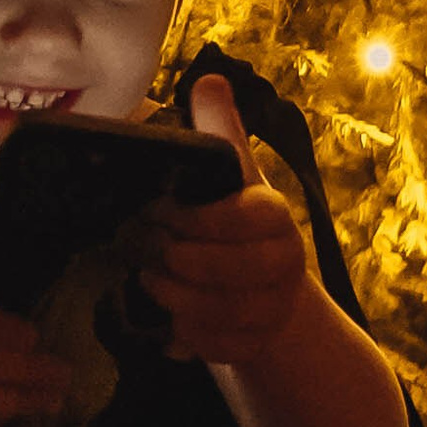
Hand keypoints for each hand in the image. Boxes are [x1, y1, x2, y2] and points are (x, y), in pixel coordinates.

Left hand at [143, 75, 312, 371]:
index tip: (160, 212)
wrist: (271, 290)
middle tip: (141, 251)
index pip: (239, 218)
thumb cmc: (239, 223)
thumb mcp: (232, 174)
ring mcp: (276, 307)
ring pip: (216, 310)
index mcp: (276, 215)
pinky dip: (186, 336)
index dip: (193, 220)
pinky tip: (168, 321)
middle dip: (172, 262)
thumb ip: (219, 132)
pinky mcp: (260, 344)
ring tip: (146, 281)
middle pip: (222, 269)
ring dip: (172, 298)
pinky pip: (217, 347)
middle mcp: (286, 261)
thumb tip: (210, 79)